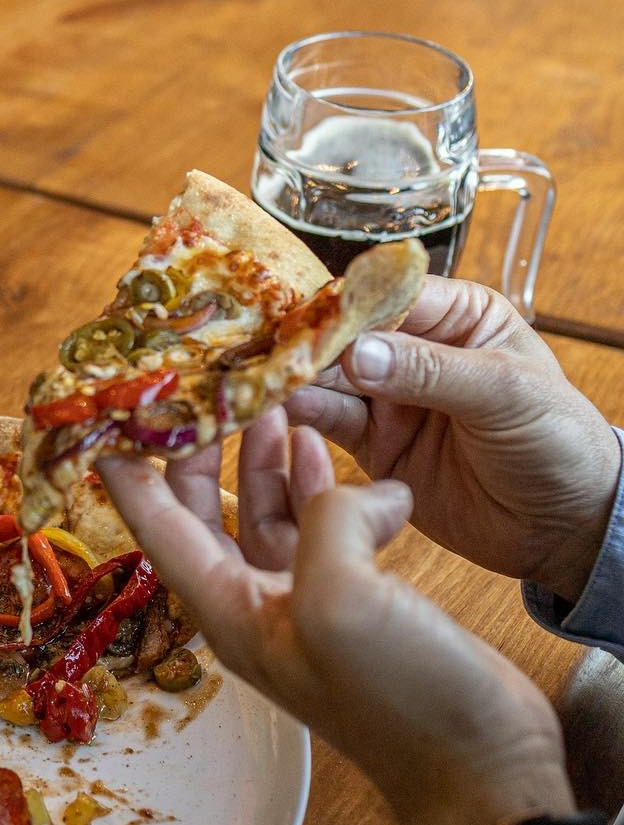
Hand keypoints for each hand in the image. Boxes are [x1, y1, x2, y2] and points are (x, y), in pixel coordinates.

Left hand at [100, 414, 574, 824]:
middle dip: (203, 449)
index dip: (128, 471)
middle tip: (210, 390)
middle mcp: (253, 605)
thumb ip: (325, 523)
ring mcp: (303, 603)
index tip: (109, 415)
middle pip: (204, 510)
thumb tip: (355, 490)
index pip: (156, 525)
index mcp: (227, 609)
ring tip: (273, 399)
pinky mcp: (353, 600)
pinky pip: (318, 529)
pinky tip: (330, 452)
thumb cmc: (402, 703)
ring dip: (266, 458)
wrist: (484, 769)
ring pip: (264, 513)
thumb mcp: (344, 599)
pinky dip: (320, 486)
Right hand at [287, 277, 619, 604]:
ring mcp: (391, 398)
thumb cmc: (559, 442)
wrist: (566, 528)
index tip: (301, 315)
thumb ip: (431, 371)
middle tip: (260, 346)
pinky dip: (301, 415)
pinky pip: (329, 423)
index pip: (387, 295)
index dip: (343, 304)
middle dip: (306, 341)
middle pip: (346, 335)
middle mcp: (415, 350)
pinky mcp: (374, 445)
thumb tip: (359, 352)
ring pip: (329, 378)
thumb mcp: (504, 394)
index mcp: (456, 316)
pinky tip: (276, 407)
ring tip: (257, 377)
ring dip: (295, 378)